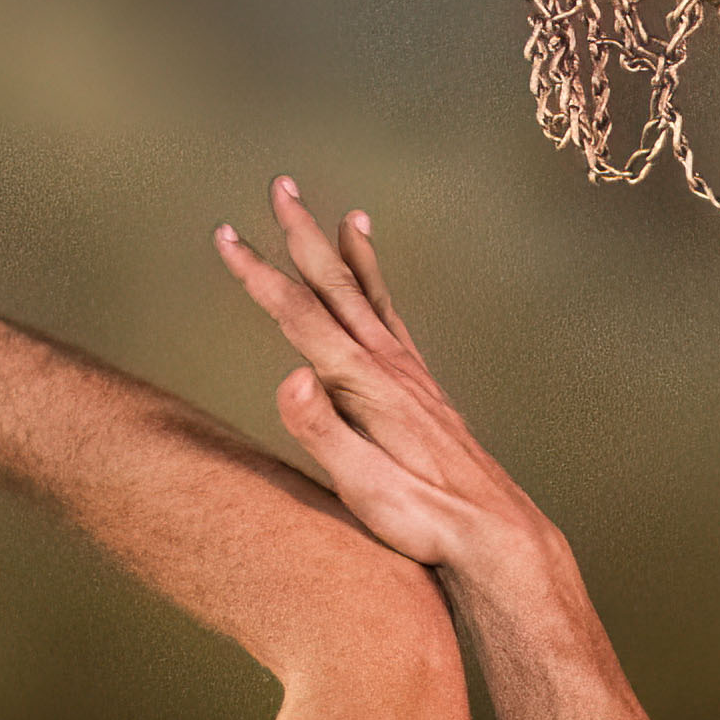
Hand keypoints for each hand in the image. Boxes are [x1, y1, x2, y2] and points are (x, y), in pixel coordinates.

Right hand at [209, 183, 545, 574]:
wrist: (493, 532)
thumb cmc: (425, 519)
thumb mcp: (365, 488)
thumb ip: (324, 432)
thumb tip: (291, 377)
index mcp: (364, 385)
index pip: (300, 317)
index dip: (258, 275)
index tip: (226, 237)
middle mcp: (389, 367)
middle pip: (336, 286)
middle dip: (301, 235)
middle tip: (280, 186)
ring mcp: (410, 374)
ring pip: (369, 295)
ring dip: (345, 251)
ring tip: (337, 213)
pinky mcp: (423, 387)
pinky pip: (393, 318)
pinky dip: (379, 285)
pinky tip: (375, 279)